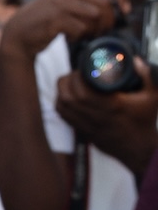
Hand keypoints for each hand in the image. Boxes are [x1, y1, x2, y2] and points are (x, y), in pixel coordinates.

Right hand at [1, 0, 129, 57]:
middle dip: (109, 20)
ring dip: (94, 29)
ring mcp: (59, 2)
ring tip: (85, 34)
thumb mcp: (66, 1)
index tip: (124, 11)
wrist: (19, 33)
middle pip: (105, 1)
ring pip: (96, 15)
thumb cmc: (46, 19)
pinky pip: (81, 28)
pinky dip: (79, 36)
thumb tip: (118, 6)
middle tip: (101, 31)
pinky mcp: (54, 18)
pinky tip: (70, 37)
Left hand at [55, 58, 157, 178]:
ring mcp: (86, 124)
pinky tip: (66, 96)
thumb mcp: (152, 97)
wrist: (138, 149)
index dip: (78, 77)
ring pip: (62, 105)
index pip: (83, 91)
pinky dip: (60, 103)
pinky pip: (62, 115)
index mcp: (111, 106)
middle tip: (76, 74)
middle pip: (68, 97)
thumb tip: (135, 60)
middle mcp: (95, 116)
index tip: (83, 70)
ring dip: (62, 91)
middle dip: (68, 81)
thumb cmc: (143, 122)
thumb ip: (146, 76)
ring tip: (69, 82)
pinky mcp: (81, 130)